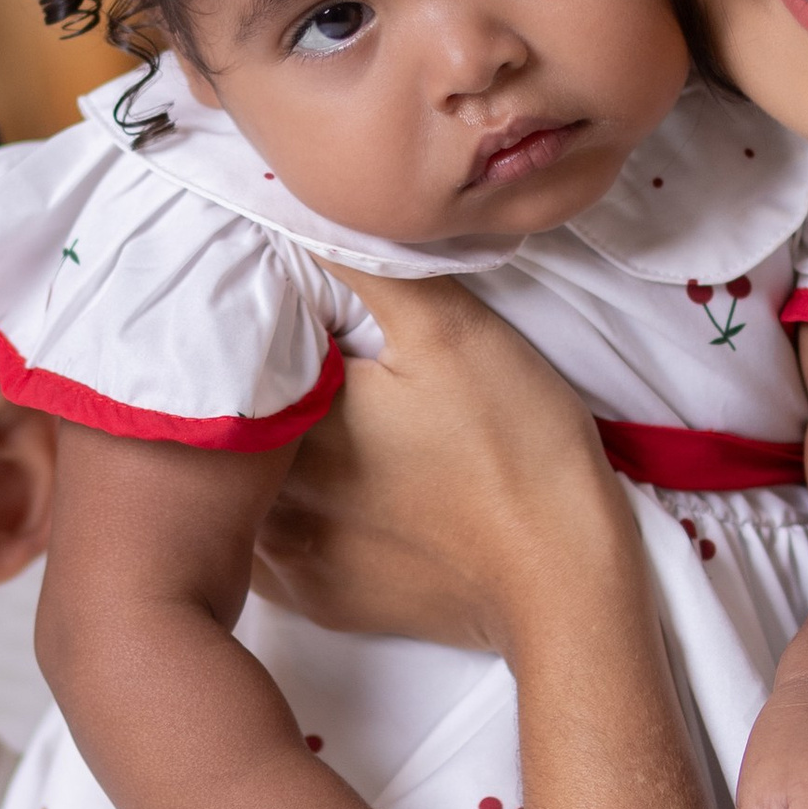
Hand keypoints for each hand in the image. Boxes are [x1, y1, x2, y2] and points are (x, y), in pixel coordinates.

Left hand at [254, 271, 633, 654]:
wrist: (563, 584)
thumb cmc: (513, 450)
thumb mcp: (449, 330)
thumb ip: (364, 263)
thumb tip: (294, 208)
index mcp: (290, 418)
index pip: (245, 353)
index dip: (272, 323)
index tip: (306, 312)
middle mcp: (268, 491)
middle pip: (244, 423)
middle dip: (266, 390)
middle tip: (325, 367)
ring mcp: (291, 556)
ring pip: (253, 487)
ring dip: (271, 458)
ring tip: (336, 431)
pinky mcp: (322, 600)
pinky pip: (280, 549)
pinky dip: (299, 518)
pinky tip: (346, 498)